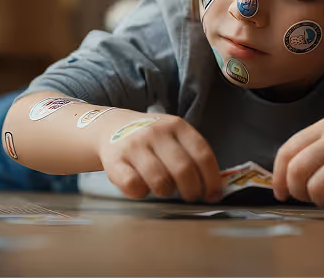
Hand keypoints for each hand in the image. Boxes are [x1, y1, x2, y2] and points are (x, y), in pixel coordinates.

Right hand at [98, 115, 222, 202]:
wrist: (110, 127)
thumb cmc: (150, 138)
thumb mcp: (173, 136)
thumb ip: (191, 155)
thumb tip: (213, 187)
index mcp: (177, 126)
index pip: (202, 154)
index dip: (212, 180)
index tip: (213, 195)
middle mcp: (156, 132)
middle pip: (183, 169)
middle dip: (192, 190)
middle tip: (191, 197)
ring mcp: (135, 145)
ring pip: (160, 179)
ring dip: (166, 192)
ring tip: (164, 190)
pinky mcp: (115, 160)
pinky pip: (134, 185)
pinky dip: (141, 193)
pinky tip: (142, 188)